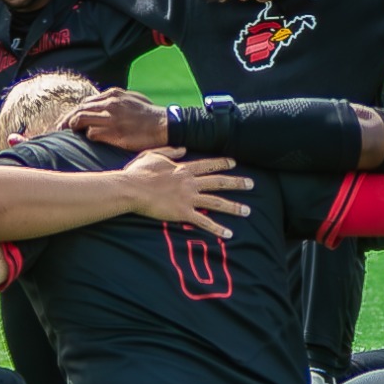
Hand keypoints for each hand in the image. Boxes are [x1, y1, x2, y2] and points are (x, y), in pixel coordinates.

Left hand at [66, 87, 171, 149]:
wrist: (164, 125)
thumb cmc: (150, 115)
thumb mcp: (132, 99)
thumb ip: (117, 100)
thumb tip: (104, 104)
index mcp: (113, 94)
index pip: (86, 102)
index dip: (75, 112)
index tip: (69, 120)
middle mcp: (109, 103)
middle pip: (79, 110)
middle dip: (67, 119)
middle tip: (59, 128)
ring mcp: (110, 117)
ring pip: (80, 119)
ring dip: (71, 127)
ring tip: (65, 134)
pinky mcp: (112, 132)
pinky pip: (91, 134)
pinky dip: (87, 136)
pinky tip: (89, 140)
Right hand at [119, 149, 252, 238]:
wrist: (131, 188)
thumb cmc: (138, 173)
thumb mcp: (153, 155)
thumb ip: (170, 151)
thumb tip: (183, 149)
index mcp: (183, 168)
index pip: (208, 165)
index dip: (223, 163)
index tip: (234, 163)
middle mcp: (190, 182)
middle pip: (219, 182)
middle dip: (237, 183)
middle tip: (252, 184)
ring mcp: (188, 197)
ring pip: (217, 202)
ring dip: (234, 207)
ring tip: (247, 211)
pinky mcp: (183, 212)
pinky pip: (204, 221)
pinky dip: (217, 228)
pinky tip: (229, 234)